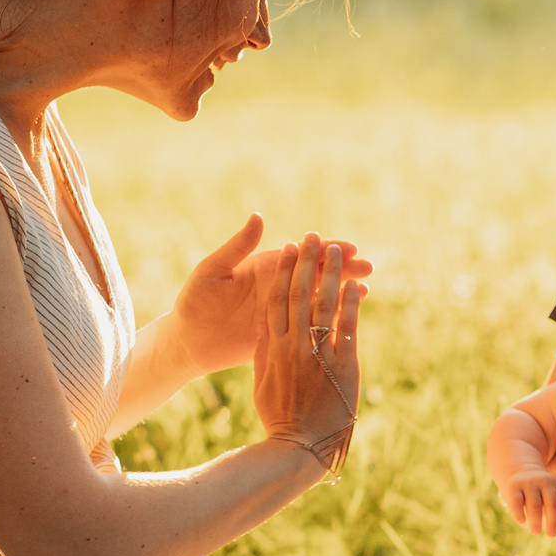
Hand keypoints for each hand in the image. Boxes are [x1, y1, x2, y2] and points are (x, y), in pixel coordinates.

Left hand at [172, 215, 373, 375]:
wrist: (187, 339)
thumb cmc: (195, 301)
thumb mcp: (213, 271)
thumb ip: (238, 247)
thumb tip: (259, 216)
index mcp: (266, 267)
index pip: (301, 255)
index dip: (325, 250)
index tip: (349, 247)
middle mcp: (279, 287)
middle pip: (317, 274)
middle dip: (342, 269)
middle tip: (368, 267)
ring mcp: (283, 311)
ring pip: (318, 299)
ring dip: (342, 293)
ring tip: (367, 289)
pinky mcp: (282, 335)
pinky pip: (310, 326)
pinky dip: (330, 321)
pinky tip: (348, 319)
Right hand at [252, 234, 365, 468]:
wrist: (300, 445)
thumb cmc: (280, 416)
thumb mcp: (261, 381)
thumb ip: (263, 351)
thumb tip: (264, 326)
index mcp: (273, 347)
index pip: (276, 300)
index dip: (282, 272)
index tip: (286, 248)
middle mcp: (294, 345)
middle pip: (300, 294)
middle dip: (306, 262)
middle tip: (312, 236)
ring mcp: (319, 353)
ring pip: (325, 304)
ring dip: (332, 274)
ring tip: (337, 250)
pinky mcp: (343, 364)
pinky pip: (348, 326)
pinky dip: (352, 303)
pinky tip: (357, 284)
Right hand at [502, 469, 555, 536]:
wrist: (521, 471)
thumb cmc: (542, 491)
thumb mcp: (554, 495)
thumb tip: (555, 528)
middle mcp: (546, 482)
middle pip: (553, 503)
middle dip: (554, 521)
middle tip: (552, 535)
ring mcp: (530, 483)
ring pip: (535, 506)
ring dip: (536, 521)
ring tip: (536, 532)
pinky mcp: (514, 486)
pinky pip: (517, 502)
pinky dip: (520, 514)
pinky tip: (522, 522)